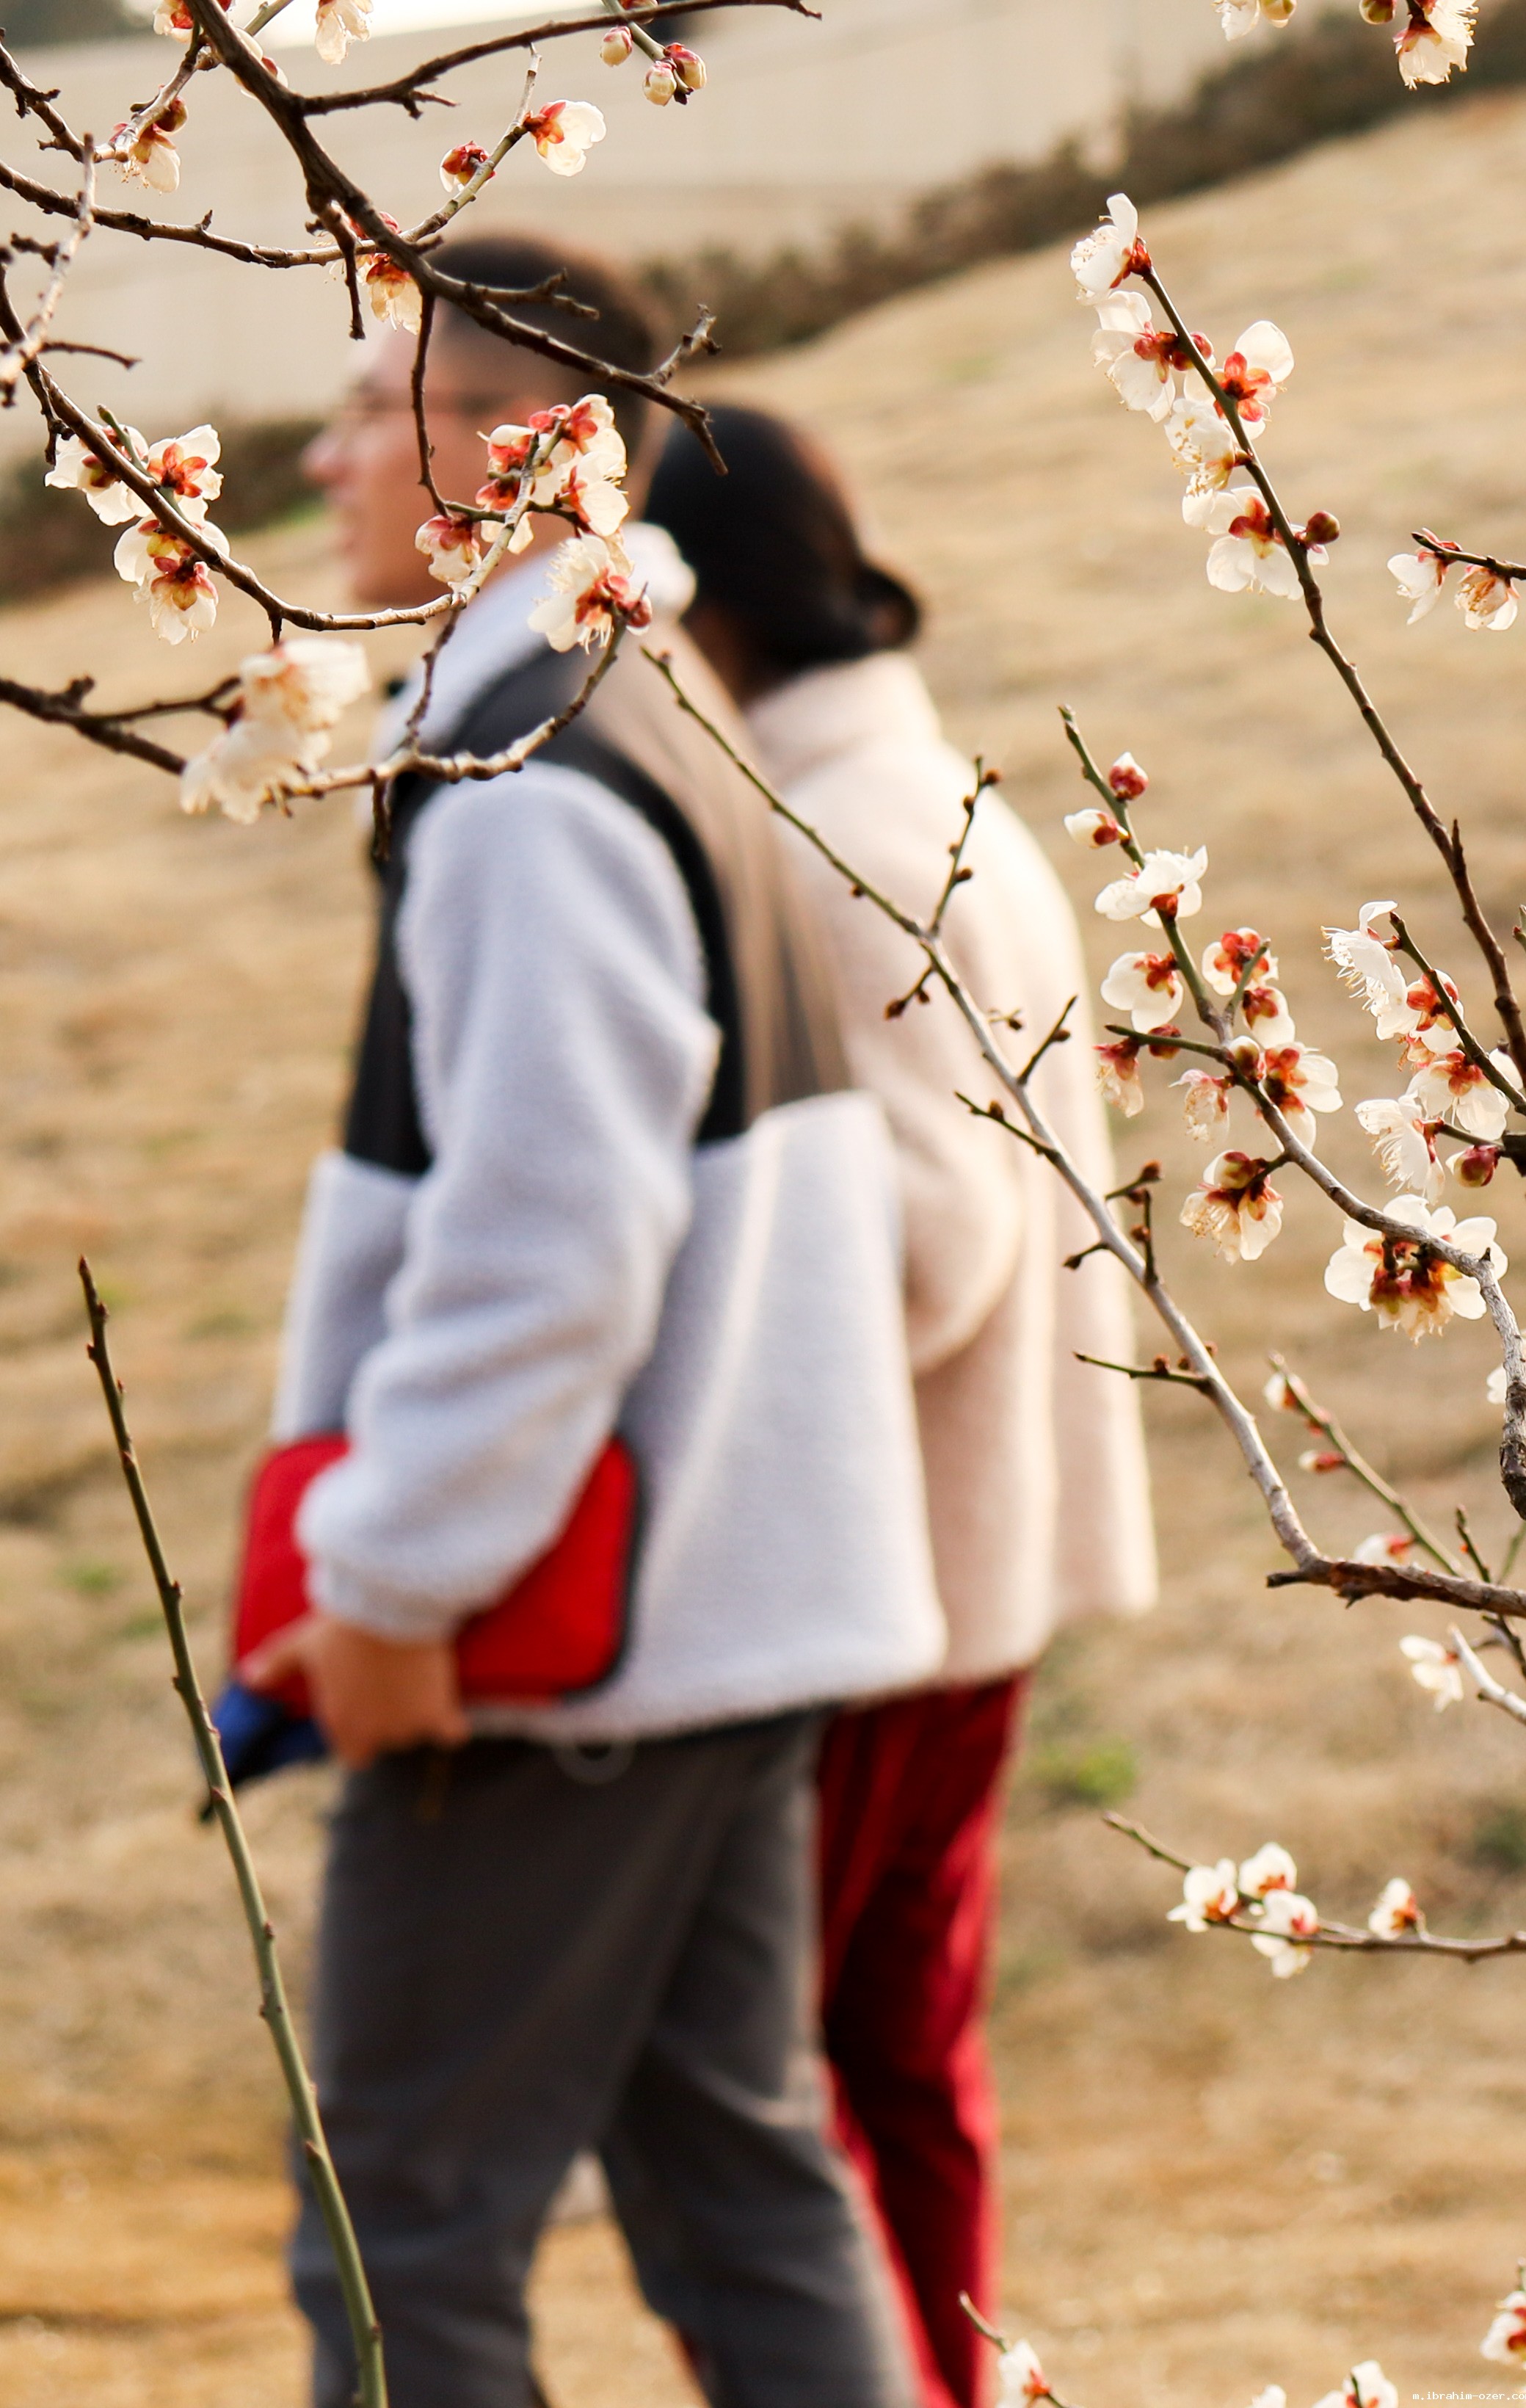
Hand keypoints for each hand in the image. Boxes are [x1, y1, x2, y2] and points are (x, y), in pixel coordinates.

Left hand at [243, 1612, 469, 1770]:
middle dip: (389, 1720)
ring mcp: (408, 1727)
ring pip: (416, 1733)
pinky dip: (451, 1724)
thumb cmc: (340, 1626)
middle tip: (391, 1686)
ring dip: (418, 1716)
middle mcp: (374, 1735)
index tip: (365, 1708)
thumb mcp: (301, 1644)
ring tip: (416, 1683)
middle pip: (387, 1741)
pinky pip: (451, 1734)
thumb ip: (275, 1666)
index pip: (353, 1755)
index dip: (359, 1734)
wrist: (389, 1605)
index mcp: (342, 1726)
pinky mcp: (439, 1713)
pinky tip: (449, 1708)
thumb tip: (247, 1677)